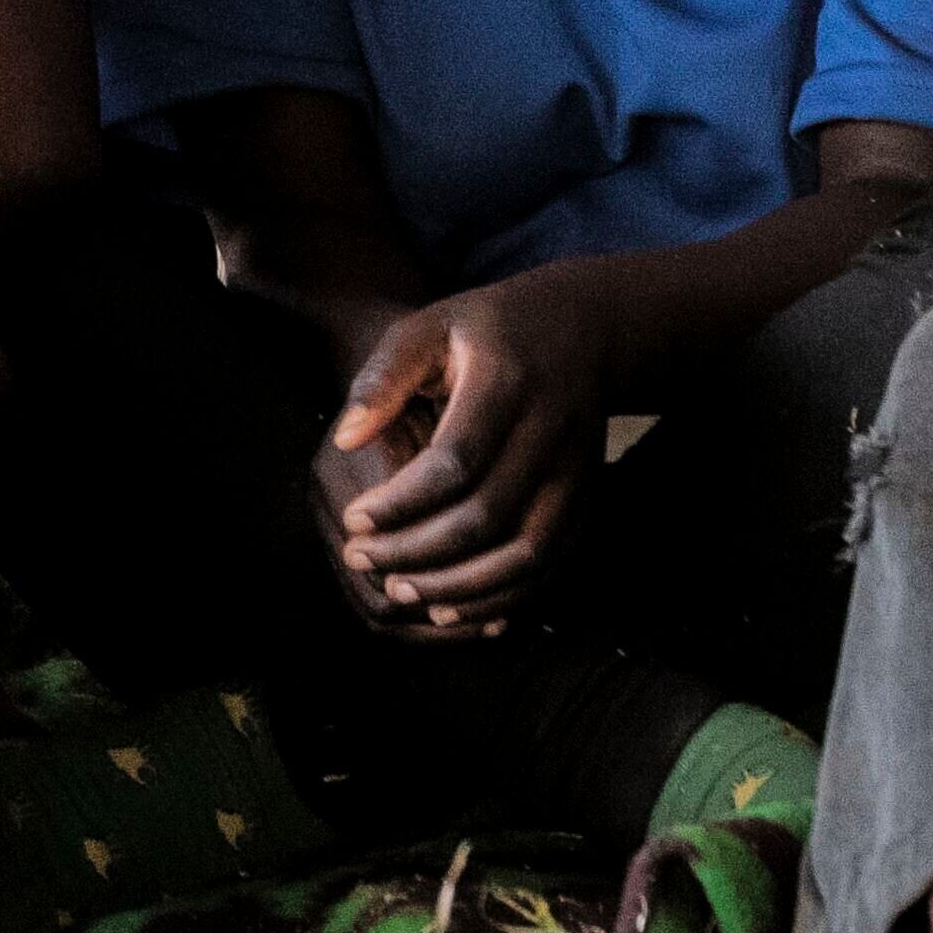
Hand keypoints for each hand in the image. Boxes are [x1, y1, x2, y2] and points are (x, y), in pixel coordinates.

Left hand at [320, 269, 624, 633]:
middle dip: (417, 551)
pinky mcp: (588, 498)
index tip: (354, 521)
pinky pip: (552, 565)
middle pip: (486, 516)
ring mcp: (578, 471)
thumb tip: (344, 439)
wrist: (585, 327)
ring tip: (402, 591)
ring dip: (461, 587)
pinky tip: (454, 607)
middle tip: (362, 559)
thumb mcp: (428, 326)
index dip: (400, 502)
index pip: (453, 463)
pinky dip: (505, 597)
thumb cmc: (487, 327)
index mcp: (507, 384)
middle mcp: (551, 433)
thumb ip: (382, 378)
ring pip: (526, 554)